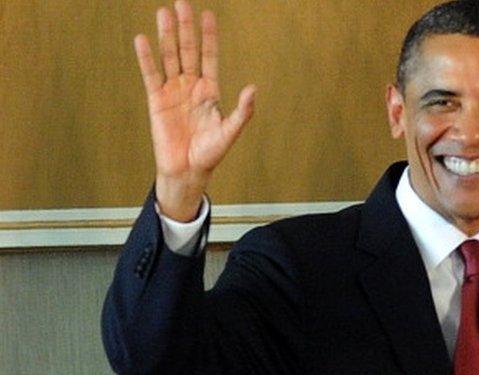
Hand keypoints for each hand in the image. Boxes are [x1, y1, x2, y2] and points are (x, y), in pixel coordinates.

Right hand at [134, 1, 255, 219]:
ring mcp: (172, 91)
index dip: (208, 37)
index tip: (208, 15)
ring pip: (169, 57)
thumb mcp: (230, 132)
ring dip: (166, 36)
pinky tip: (142, 40)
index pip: (209, 57)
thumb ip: (241, 111)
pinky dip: (147, 58)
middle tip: (182, 3)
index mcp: (210, 91)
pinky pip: (151, 75)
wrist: (187, 171)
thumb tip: (253, 89)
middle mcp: (191, 86)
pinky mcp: (156, 100)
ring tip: (164, 13)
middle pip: (188, 51)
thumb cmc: (210, 153)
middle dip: (186, 28)